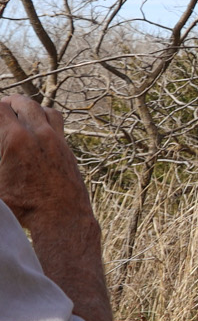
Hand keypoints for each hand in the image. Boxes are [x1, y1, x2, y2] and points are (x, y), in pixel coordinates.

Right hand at [0, 96, 91, 231]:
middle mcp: (39, 134)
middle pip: (22, 103)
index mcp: (16, 140)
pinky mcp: (67, 149)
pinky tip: (37, 128)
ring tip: (18, 114)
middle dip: (7, 103)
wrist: (62, 217)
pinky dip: (46, 118)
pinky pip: (57, 123)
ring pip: (45, 109)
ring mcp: (57, 140)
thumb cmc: (23, 206)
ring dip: (29, 108)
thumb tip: (1, 154)